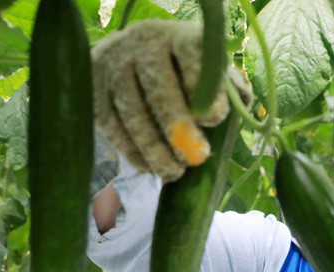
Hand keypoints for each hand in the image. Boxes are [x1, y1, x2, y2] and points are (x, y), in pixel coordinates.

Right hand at [92, 20, 250, 180]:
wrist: (127, 55)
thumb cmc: (184, 72)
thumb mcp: (209, 71)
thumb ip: (229, 90)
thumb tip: (239, 113)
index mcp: (180, 37)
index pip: (193, 58)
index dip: (204, 90)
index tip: (213, 120)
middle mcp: (144, 45)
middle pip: (159, 89)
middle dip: (179, 128)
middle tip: (198, 158)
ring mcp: (114, 65)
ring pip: (133, 113)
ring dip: (154, 149)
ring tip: (173, 172)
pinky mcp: (94, 88)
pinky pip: (112, 125)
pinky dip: (131, 151)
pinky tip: (148, 167)